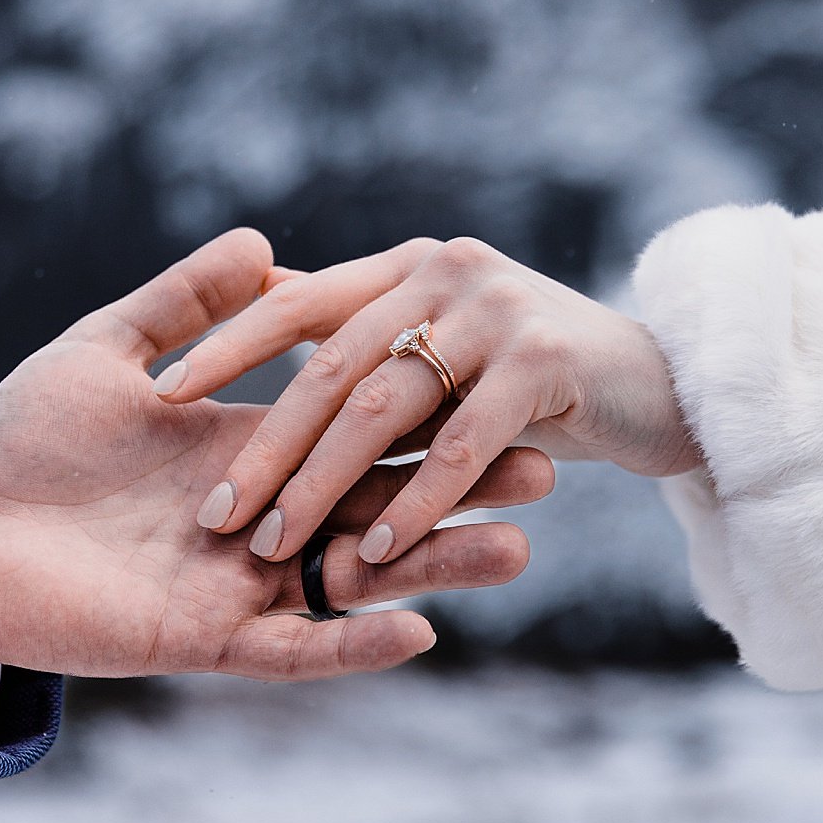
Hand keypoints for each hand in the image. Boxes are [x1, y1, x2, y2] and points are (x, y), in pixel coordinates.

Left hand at [0, 230, 549, 679]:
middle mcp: (261, 511)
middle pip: (382, 500)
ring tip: (518, 551)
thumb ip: (180, 305)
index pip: (355, 420)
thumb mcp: (103, 355)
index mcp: (247, 441)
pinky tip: (420, 628)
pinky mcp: (206, 637)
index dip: (426, 411)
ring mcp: (240, 577)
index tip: (494, 383)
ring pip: (357, 575)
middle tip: (548, 472)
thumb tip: (260, 242)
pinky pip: (294, 646)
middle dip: (463, 489)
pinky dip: (353, 642)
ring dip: (436, 565)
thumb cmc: (22, 441)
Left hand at [155, 237, 698, 565]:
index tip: (159, 396)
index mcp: (404, 269)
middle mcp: (444, 276)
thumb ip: (359, 320)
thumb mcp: (441, 339)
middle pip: (331, 365)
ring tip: (274, 547)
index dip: (226, 346)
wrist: (662, 384)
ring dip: (325, 484)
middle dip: (268, 445)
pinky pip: (463, 443)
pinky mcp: (548, 364)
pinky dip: (417, 500)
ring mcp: (498, 314)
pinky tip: (376, 552)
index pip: (294, 303)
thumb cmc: (535, 372)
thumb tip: (259, 293)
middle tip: (215, 514)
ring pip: (386, 407)